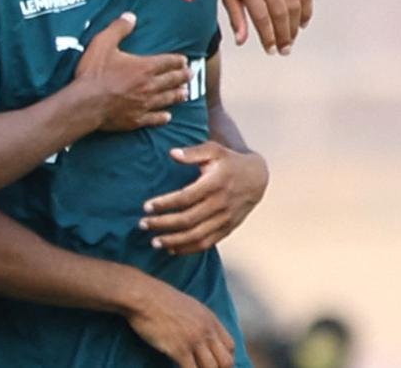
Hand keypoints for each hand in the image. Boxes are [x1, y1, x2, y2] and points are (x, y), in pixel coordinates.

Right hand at [75, 13, 190, 130]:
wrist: (86, 103)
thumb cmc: (94, 73)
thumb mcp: (103, 43)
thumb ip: (118, 28)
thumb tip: (131, 16)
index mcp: (144, 67)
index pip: (167, 62)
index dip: (177, 60)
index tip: (184, 60)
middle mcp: (149, 86)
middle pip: (171, 80)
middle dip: (182, 76)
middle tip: (191, 75)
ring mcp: (144, 104)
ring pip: (166, 99)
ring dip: (177, 95)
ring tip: (185, 93)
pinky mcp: (136, 119)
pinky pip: (154, 118)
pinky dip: (162, 117)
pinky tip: (167, 116)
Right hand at [125, 280, 236, 367]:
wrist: (143, 295)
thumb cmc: (159, 299)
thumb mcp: (188, 305)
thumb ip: (198, 320)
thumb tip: (199, 335)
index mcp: (210, 319)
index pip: (230, 346)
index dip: (224, 359)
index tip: (215, 364)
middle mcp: (206, 330)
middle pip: (226, 361)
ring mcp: (194, 341)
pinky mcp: (179, 350)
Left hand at [140, 141, 267, 254]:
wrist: (257, 178)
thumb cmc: (230, 162)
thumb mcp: (214, 150)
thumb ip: (193, 152)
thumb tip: (172, 153)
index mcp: (215, 184)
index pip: (185, 197)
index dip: (165, 203)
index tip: (146, 206)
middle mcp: (220, 204)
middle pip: (188, 220)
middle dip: (163, 224)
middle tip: (143, 224)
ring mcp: (225, 219)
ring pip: (196, 235)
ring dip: (173, 241)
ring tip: (154, 242)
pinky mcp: (227, 229)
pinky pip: (207, 243)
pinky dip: (189, 249)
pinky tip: (172, 249)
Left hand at [219, 0, 311, 55]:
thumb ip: (235, 17)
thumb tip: (241, 42)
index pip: (261, 17)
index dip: (268, 36)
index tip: (271, 50)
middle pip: (280, 12)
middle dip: (284, 35)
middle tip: (285, 50)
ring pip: (294, 4)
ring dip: (295, 26)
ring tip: (291, 39)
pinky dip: (306, 10)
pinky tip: (302, 23)